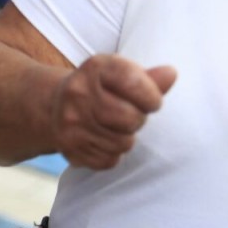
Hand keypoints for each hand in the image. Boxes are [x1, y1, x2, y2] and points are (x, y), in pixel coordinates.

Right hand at [50, 54, 176, 169]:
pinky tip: (104, 139)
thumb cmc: (102, 88)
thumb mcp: (122, 74)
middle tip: (132, 114)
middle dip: (139, 119)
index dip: (152, 96)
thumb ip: (150, 77)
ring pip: (122, 143)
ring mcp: (70, 122)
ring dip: (128, 138)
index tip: (153, 100)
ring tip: (117, 126)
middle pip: (130, 118)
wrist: (56, 105)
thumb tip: (171, 74)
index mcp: (96, 67)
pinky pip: (109, 160)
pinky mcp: (69, 149)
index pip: (133, 82)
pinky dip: (113, 154)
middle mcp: (78, 93)